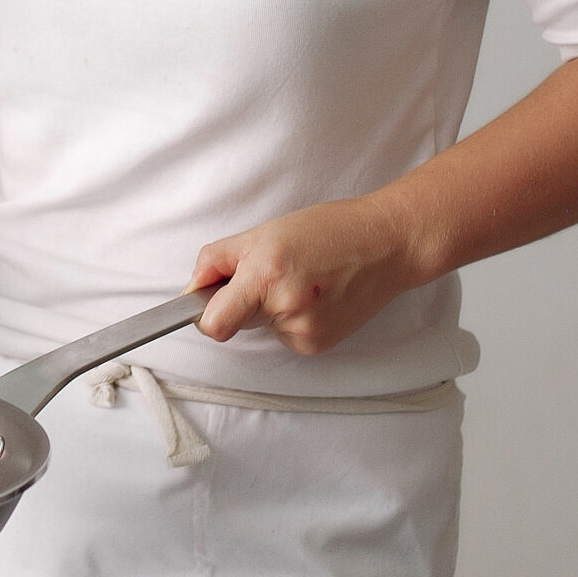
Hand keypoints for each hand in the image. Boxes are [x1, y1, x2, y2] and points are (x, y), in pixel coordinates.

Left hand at [187, 193, 429, 355]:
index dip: (202, 316)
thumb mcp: (262, 232)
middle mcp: (285, 309)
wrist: (386, 245)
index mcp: (265, 276)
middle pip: (235, 321)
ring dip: (270, 308)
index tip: (201, 304)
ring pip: (262, 328)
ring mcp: (305, 331)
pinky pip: (285, 335)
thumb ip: (217, 260)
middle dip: (241, 301)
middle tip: (270, 272)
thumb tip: (191, 290)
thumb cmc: (327, 231)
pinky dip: (291, 319)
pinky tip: (315, 295)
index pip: (213, 325)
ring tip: (302, 279)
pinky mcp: (318, 345)